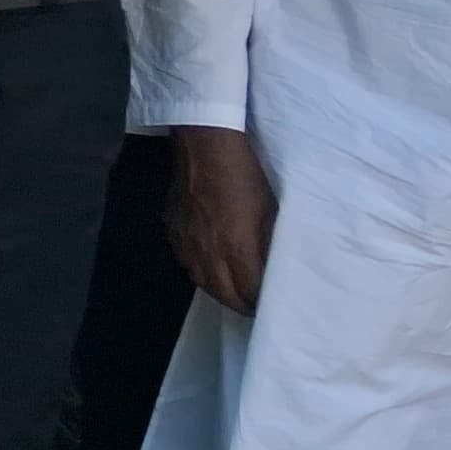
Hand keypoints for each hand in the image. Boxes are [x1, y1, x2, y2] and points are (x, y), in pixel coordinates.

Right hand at [167, 125, 276, 313]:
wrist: (206, 145)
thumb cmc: (247, 175)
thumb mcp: (271, 210)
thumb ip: (271, 244)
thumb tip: (277, 267)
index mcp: (237, 248)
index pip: (251, 292)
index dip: (264, 302)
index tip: (274, 303)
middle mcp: (209, 253)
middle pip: (226, 295)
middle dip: (243, 305)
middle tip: (257, 304)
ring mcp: (187, 244)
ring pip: (204, 283)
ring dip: (222, 291)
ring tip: (236, 291)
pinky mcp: (173, 231)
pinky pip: (187, 263)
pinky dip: (202, 272)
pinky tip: (212, 266)